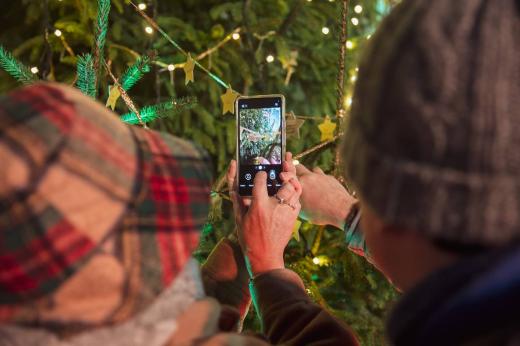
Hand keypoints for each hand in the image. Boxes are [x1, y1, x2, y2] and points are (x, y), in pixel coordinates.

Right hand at [227, 153, 301, 276]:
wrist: (265, 256)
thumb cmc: (249, 238)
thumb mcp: (238, 218)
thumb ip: (237, 199)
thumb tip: (234, 183)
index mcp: (259, 206)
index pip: (262, 180)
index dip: (261, 174)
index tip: (261, 174)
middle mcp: (275, 207)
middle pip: (286, 182)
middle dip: (285, 172)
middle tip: (283, 166)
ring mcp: (287, 212)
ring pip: (296, 189)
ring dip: (293, 181)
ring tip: (288, 176)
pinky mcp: (294, 217)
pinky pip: (298, 200)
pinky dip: (295, 195)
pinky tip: (289, 193)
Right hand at [283, 164, 356, 229]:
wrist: (341, 209)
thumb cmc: (321, 213)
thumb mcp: (302, 210)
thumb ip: (296, 201)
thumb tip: (292, 198)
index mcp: (299, 184)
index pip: (288, 173)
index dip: (285, 171)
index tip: (283, 169)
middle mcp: (309, 177)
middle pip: (298, 166)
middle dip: (296, 169)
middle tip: (295, 175)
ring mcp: (320, 176)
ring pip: (312, 170)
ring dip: (310, 174)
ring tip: (311, 183)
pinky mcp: (330, 178)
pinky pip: (323, 176)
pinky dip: (321, 180)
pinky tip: (323, 189)